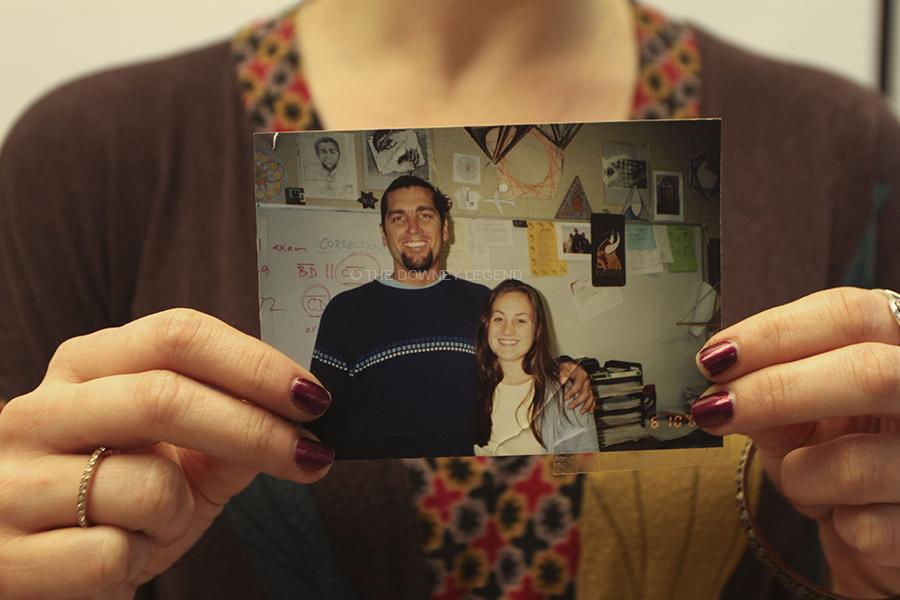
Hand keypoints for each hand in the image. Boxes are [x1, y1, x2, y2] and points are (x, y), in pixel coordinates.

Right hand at [0, 309, 333, 598]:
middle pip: (163, 397)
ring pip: (147, 486)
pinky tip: (123, 555)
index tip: (311, 396)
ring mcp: (12, 483)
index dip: (253, 363)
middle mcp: (39, 412)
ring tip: (158, 523)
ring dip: (181, 514)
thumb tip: (302, 411)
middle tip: (310, 452)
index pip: (176, 334)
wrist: (41, 567)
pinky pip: (113, 555)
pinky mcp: (7, 558)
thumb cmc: (118, 500)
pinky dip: (141, 561)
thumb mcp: (176, 453)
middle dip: (254, 429)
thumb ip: (229, 427)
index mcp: (85, 366)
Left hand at [559, 361, 595, 413]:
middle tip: (570, 406)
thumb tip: (561, 380)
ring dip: (587, 405)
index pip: (578, 385)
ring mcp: (589, 386)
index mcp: (581, 374)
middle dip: (578, 401)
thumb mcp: (564, 367)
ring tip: (581, 412)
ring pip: (591, 397)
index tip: (566, 398)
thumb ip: (562, 373)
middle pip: (585, 393)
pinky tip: (590, 410)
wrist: (572, 366)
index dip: (572, 392)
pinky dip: (592, 405)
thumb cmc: (568, 367)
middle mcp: (587, 381)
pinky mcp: (589, 389)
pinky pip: (593, 398)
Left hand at [690, 288, 899, 597]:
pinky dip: (831, 523)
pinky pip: (863, 529)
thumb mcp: (799, 411)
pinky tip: (842, 515)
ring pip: (856, 463)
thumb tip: (714, 375)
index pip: (851, 315)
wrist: (881, 528)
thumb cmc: (839, 454)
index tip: (714, 358)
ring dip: (800, 474)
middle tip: (712, 408)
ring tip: (800, 477)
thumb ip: (765, 384)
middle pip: (868, 373)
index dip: (775, 332)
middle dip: (776, 391)